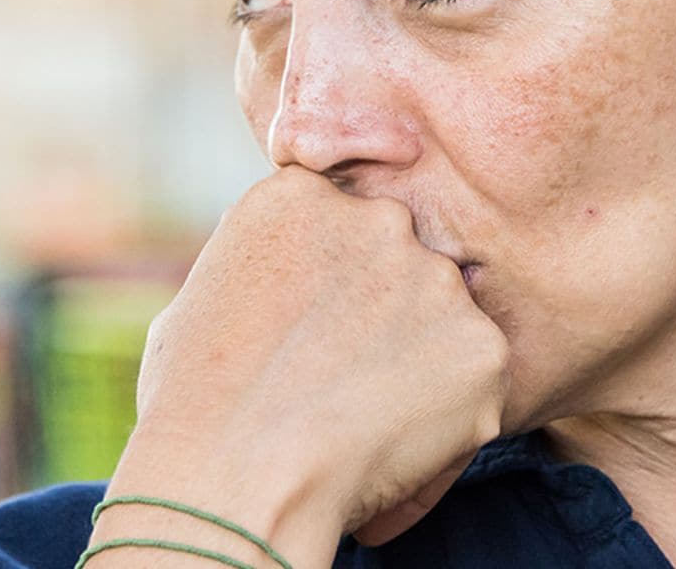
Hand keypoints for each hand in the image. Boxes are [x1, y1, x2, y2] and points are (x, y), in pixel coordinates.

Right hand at [97, 165, 509, 564]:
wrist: (235, 478)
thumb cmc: (193, 405)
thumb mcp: (199, 300)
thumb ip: (261, 269)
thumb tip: (287, 282)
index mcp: (298, 197)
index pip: (336, 223)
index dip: (326, 283)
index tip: (306, 331)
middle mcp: (376, 217)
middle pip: (394, 261)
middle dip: (378, 314)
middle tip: (335, 383)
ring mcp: (435, 278)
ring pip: (438, 319)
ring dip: (415, 362)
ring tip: (356, 424)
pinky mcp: (481, 344)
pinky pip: (473, 381)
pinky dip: (447, 419)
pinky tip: (390, 451)